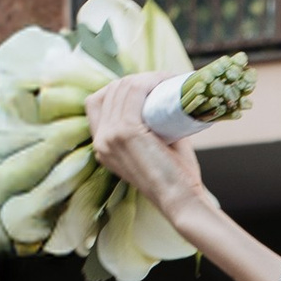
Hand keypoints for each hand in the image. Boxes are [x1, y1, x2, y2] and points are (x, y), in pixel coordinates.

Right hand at [85, 75, 208, 225]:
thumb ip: (150, 128)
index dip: (120, 89)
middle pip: (110, 91)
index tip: (147, 87)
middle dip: (136, 80)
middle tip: (163, 80)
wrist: (182, 202)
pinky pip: (135, 91)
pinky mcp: (126, 131)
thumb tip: (164, 102)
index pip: (98, 102)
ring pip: (122, 88)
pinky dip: (150, 81)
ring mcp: (110, 135)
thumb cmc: (177, 179)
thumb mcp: (154, 149)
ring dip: (146, 78)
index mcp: (103, 146)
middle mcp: (101, 140)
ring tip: (168, 79)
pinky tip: (165, 80)